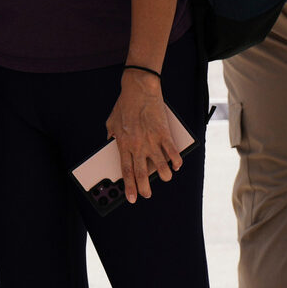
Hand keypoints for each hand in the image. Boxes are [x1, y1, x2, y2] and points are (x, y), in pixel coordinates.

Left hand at [105, 70, 182, 202]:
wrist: (139, 89)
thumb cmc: (123, 105)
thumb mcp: (111, 122)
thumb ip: (110, 136)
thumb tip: (109, 144)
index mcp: (122, 145)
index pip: (125, 170)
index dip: (129, 186)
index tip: (131, 198)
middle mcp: (136, 145)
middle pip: (140, 172)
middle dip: (144, 187)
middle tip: (147, 195)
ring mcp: (151, 140)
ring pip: (158, 164)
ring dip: (163, 174)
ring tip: (165, 178)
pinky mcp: (163, 133)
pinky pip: (171, 151)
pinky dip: (175, 160)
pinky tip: (177, 165)